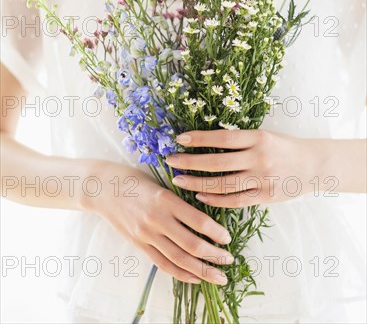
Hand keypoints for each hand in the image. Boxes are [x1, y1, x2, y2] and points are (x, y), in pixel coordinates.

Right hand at [82, 160, 233, 284]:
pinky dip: (181, 273)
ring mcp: (146, 234)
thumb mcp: (160, 182)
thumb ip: (180, 199)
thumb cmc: (135, 179)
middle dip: (214, 255)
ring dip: (202, 270)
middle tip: (230, 260)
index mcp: (165, 199)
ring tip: (219, 276)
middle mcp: (156, 219)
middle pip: (191, 244)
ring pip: (178, 259)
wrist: (102, 188)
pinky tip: (195, 277)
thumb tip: (206, 217)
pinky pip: (162, 263)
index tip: (228, 238)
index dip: (216, 232)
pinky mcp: (139, 244)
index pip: (197, 220)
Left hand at [165, 129, 318, 206]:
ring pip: (223, 184)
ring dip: (197, 183)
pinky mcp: (264, 197)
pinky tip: (200, 195)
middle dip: (190, 162)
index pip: (222, 137)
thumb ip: (240, 140)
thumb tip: (204, 141)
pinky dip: (215, 199)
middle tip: (170, 161)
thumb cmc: (283, 147)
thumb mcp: (264, 136)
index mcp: (258, 138)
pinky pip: (234, 200)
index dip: (199, 138)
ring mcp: (262, 179)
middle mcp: (259, 158)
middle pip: (217, 162)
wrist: (312, 166)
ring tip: (179, 180)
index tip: (179, 138)